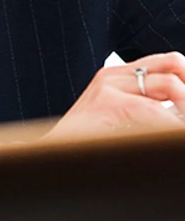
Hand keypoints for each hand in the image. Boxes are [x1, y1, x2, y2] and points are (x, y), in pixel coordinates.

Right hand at [47, 51, 184, 139]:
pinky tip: (169, 142)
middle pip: (174, 65)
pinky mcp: (109, 105)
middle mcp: (114, 75)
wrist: (48, 158)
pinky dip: (171, 129)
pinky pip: (156, 112)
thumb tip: (177, 114)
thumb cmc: (82, 146)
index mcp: (117, 75)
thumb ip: (144, 109)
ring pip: (171, 86)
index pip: (169, 62)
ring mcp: (110, 86)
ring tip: (178, 134)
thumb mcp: (117, 121)